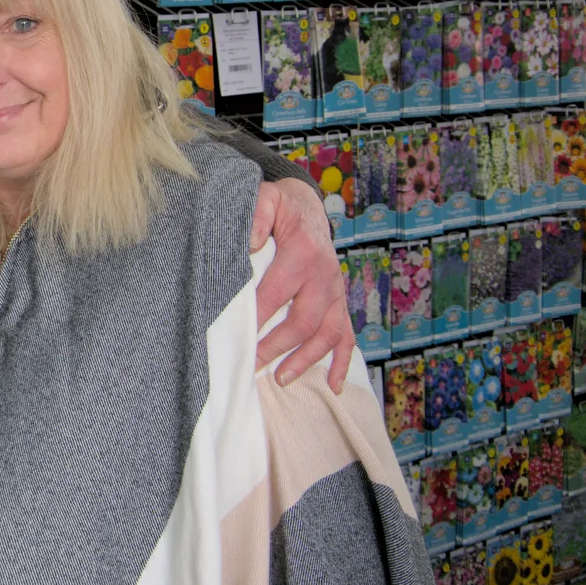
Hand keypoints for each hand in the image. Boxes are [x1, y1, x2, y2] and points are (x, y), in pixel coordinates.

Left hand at [248, 178, 354, 392]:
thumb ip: (256, 215)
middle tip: (252, 364)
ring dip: (306, 359)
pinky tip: (333, 385)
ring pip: (328, 333)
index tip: (238, 338)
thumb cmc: (279, 207)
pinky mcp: (339, 301)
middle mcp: (325, 274)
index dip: (259, 317)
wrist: (306, 206)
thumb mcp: (265, 199)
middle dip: (277, 346)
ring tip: (281, 379)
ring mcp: (336, 290)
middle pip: (304, 320)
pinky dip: (342, 361)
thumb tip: (247, 244)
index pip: (277, 292)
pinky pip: (347, 335)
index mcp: (303, 252)